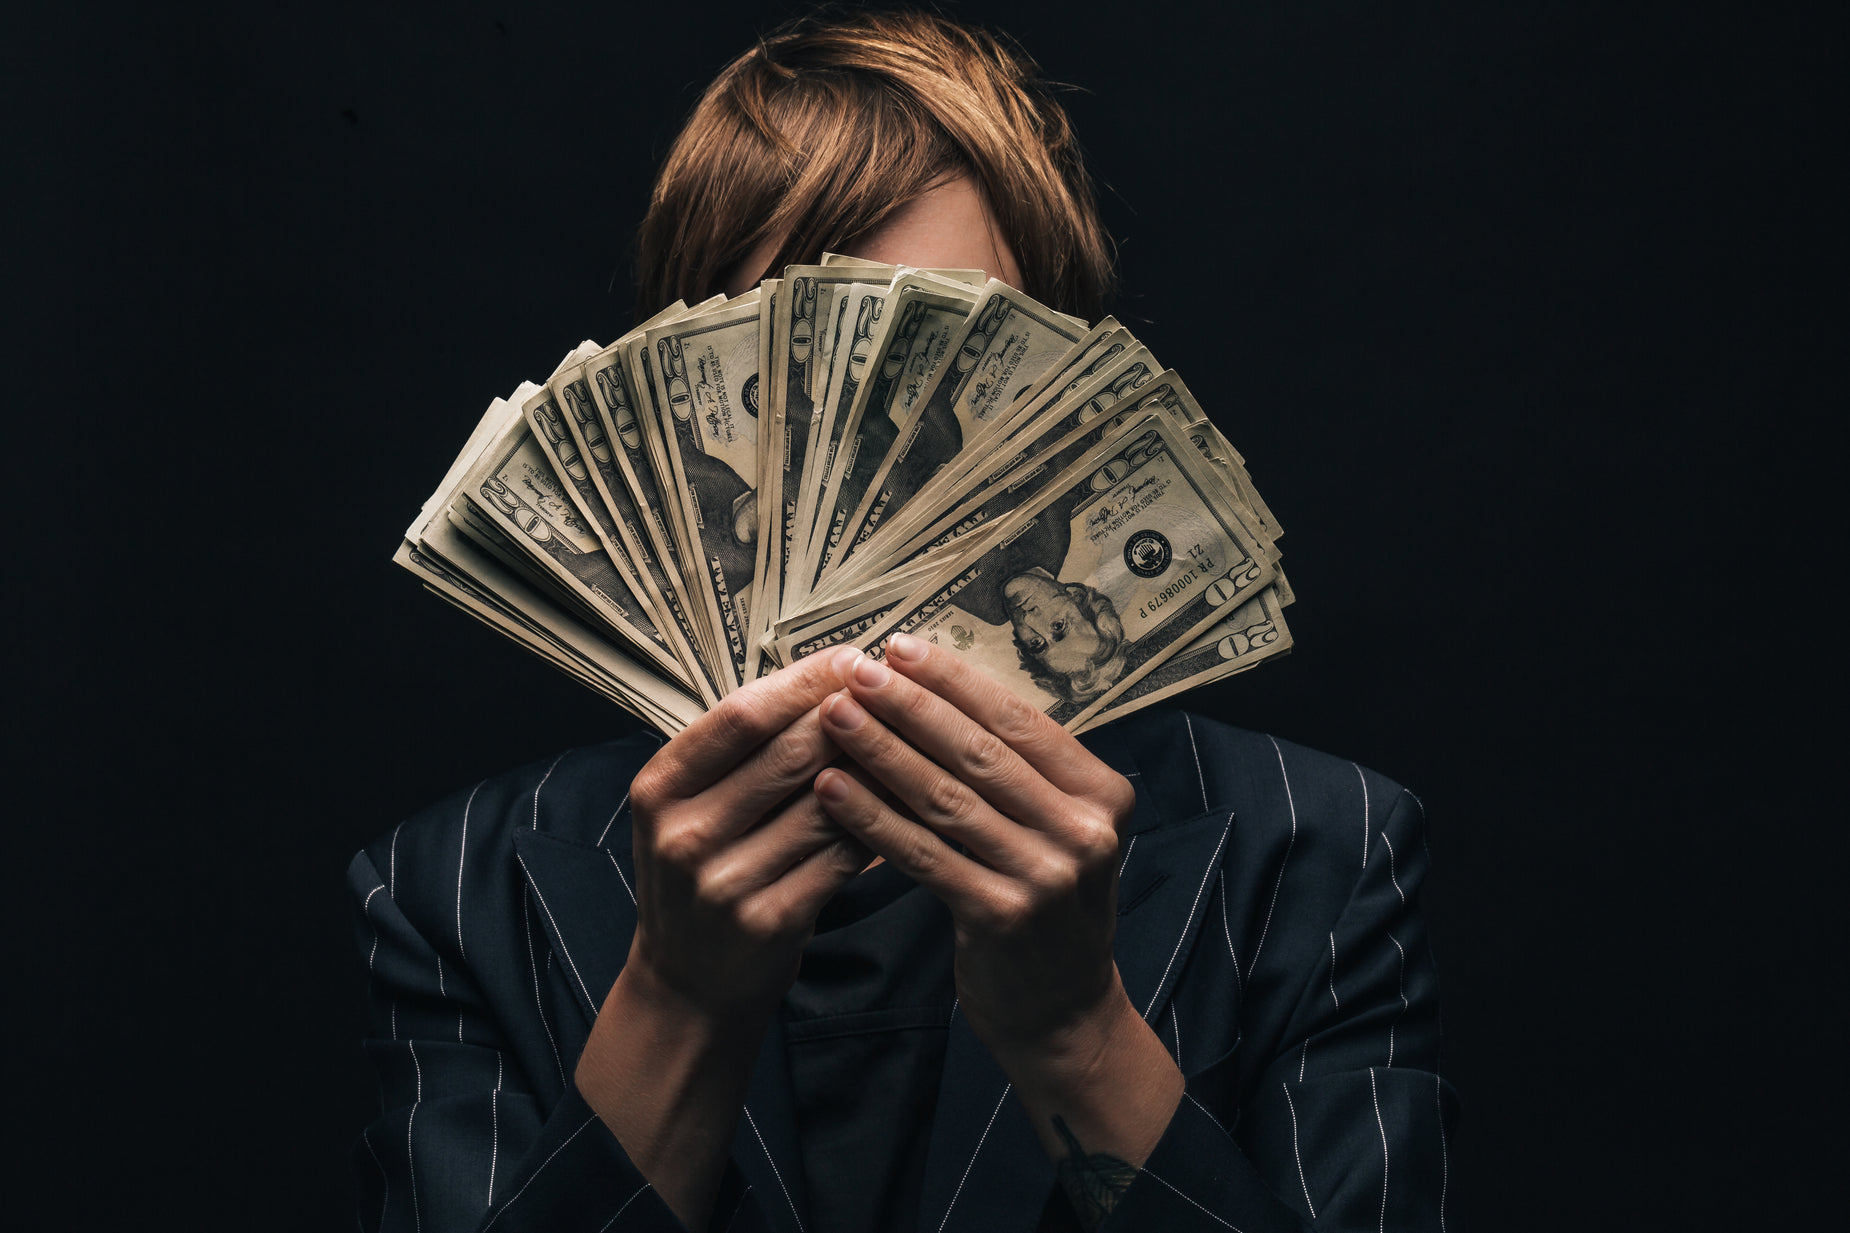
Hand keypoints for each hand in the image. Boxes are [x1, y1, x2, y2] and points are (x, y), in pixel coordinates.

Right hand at [577, 649, 872, 1230]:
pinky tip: (909, 804)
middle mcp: (683, 832)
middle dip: (852, 717)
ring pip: (825, 803)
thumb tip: (829, 677)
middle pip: (787, 752)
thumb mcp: (692, 806)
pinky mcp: (768, 920)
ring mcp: (723, 881)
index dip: (804, 681)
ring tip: (917, 739)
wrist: (690, 982)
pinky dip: (879, 825)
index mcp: (660, 787)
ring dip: (876, 768)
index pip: (741, 714)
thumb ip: (743, 751)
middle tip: (901, 691)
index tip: (854, 657)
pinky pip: (841, 856)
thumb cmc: (707, 873)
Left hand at [811, 632, 1138, 1066]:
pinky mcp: (1001, 916)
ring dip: (882, 751)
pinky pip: (923, 853)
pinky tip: (831, 787)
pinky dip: (873, 817)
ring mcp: (1046, 876)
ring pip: (946, 799)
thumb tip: (932, 688)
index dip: (955, 681)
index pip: (1019, 720)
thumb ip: (1016, 771)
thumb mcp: (1056, 829)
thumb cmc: (1044, 902)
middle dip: (910, 706)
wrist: (1062, 1011)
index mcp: (1102, 793)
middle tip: (855, 670)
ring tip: (833, 715)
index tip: (899, 647)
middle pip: (980, 753)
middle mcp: (1084, 831)